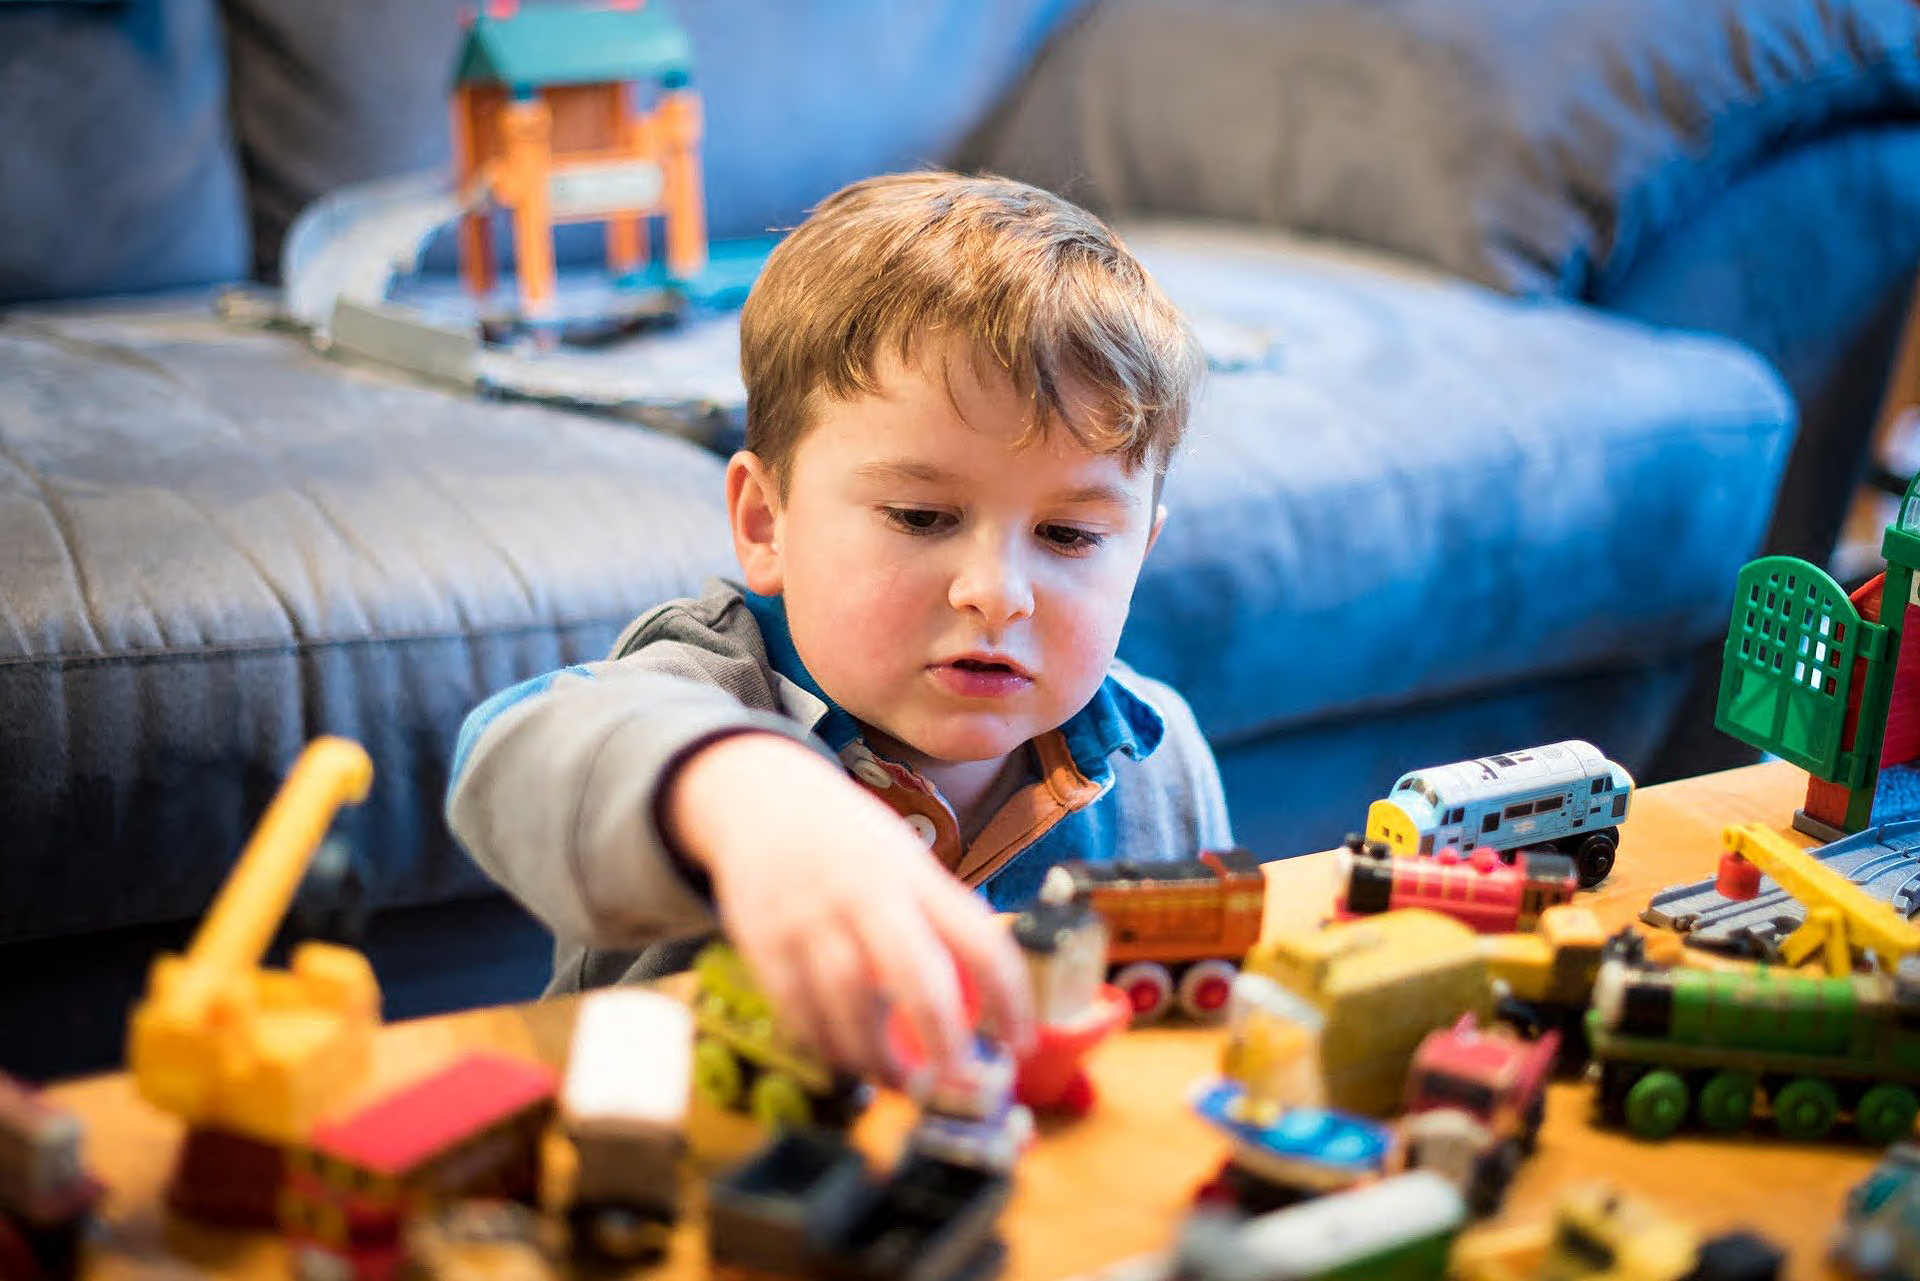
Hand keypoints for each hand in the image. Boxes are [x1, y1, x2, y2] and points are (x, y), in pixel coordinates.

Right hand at [665, 732, 1034, 1084]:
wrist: (760, 796)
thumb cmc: (848, 840)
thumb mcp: (904, 860)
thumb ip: (938, 919)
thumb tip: (982, 999)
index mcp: (916, 876)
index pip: (980, 941)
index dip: (1009, 1000)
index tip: (1021, 1044)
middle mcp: (867, 895)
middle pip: (916, 977)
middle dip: (944, 1041)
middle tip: (958, 1085)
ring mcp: (813, 918)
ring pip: (851, 1005)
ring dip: (877, 1059)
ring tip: (898, 1082)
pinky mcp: (765, 941)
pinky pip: (798, 1010)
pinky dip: (824, 1045)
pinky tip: (844, 1058)